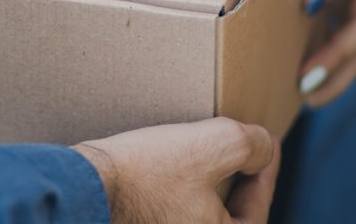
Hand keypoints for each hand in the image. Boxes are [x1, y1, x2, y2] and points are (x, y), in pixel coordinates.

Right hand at [73, 117, 279, 223]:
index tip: (267, 141)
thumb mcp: (217, 143)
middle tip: (244, 148)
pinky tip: (176, 165)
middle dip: (241, 179)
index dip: (268, 170)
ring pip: (203, 212)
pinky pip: (177, 212)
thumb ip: (254, 145)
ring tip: (209, 152)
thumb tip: (263, 147)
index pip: (258, 209)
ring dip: (212, 183)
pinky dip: (186, 190)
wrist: (87, 184)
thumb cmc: (148, 171)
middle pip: (231, 215)